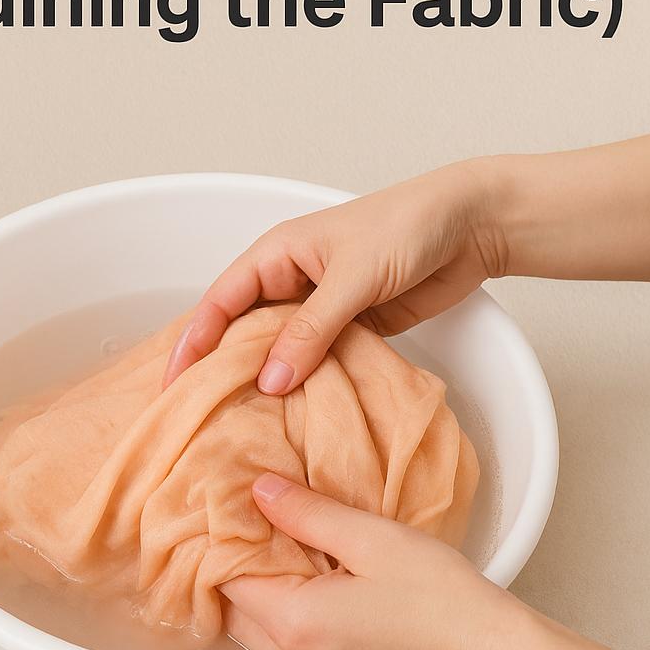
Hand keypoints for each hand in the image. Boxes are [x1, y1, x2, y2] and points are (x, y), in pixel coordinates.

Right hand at [163, 159, 507, 394]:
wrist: (475, 226)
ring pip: (282, 351)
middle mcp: (291, 282)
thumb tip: (271, 381)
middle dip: (223, 367)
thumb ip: (310, 330)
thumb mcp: (351, 278)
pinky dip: (308, 386)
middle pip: (244, 331)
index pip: (220, 303)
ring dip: (269, 381)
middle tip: (200, 412)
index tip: (174, 382)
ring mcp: (322, 308)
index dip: (194, 342)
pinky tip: (297, 415)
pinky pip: (319, 361)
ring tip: (244, 424)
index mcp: (277, 255)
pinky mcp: (354, 329)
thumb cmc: (408, 227)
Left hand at [224, 473, 649, 649]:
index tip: (229, 505)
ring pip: (259, 632)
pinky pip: (290, 648)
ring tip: (281, 548)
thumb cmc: (449, 607)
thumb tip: (259, 490)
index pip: (225, 577)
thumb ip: (308, 513)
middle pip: (233, 610)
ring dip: (260, 594)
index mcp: (295, 624)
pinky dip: (286, 616)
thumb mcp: (374, 540)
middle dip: (233, 568)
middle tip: (248, 523)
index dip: (221, 538)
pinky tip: (315, 583)